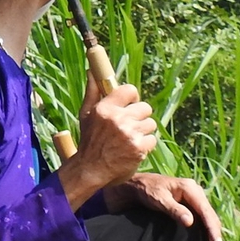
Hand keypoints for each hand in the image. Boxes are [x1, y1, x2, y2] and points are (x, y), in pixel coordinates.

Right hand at [66, 82, 157, 197]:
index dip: (132, 98)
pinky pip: (152, 139)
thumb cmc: (89, 140)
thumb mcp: (86, 114)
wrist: (91, 169)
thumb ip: (93, 92)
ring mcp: (130, 134)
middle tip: (129, 126)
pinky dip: (145, 145)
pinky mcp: (139, 148)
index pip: (130, 90)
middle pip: (145, 107)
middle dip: (139, 116)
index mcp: (105, 108)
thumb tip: (92, 71)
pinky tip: (133, 149)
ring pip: (151, 124)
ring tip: (130, 139)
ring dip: (143, 131)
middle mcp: (118, 119)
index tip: (128, 106)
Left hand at [106, 172, 222, 240]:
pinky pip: (203, 222)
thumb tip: (190, 222)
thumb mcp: (158, 199)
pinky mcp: (191, 208)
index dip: (212, 229)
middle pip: (211, 218)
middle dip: (215, 238)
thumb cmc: (146, 190)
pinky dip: (207, 234)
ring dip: (213, 239)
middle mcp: (196, 193)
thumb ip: (174, 209)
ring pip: (209, 221)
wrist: (137, 186)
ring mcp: (195, 201)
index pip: (205, 211)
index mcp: (190, 188)